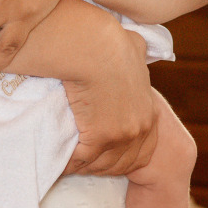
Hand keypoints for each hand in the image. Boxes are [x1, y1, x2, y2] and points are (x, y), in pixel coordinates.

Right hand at [61, 22, 158, 176]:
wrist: (93, 48)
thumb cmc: (109, 42)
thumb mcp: (135, 46)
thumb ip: (139, 52)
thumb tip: (136, 44)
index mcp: (149, 112)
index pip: (143, 151)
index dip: (124, 157)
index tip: (106, 154)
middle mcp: (138, 128)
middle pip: (121, 163)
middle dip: (103, 166)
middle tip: (84, 162)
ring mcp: (120, 136)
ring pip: (100, 164)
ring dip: (84, 166)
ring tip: (69, 163)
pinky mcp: (99, 138)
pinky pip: (81, 160)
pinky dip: (68, 163)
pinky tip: (59, 162)